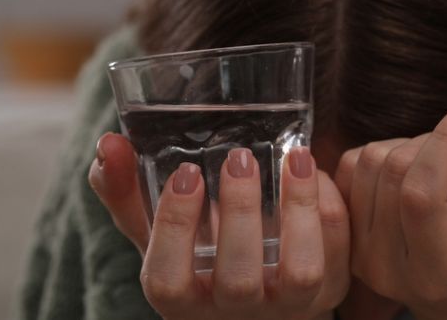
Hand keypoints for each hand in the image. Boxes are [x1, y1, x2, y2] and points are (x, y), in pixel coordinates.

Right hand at [88, 134, 348, 319]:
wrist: (260, 299)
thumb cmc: (198, 257)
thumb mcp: (157, 233)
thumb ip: (128, 191)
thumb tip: (108, 144)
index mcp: (183, 301)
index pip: (167, 282)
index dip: (174, 228)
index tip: (187, 173)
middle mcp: (234, 314)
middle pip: (237, 279)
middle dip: (239, 213)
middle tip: (239, 158)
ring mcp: (287, 308)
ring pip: (301, 273)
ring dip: (299, 210)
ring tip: (294, 158)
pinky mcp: (329, 291)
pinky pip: (339, 254)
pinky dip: (330, 208)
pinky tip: (315, 172)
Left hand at [336, 83, 446, 319]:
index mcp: (437, 272)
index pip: (422, 194)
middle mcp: (387, 268)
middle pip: (396, 169)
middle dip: (443, 140)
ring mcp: (361, 253)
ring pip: (373, 159)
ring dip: (419, 145)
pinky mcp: (347, 233)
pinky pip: (354, 164)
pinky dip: (393, 151)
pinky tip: (424, 171)